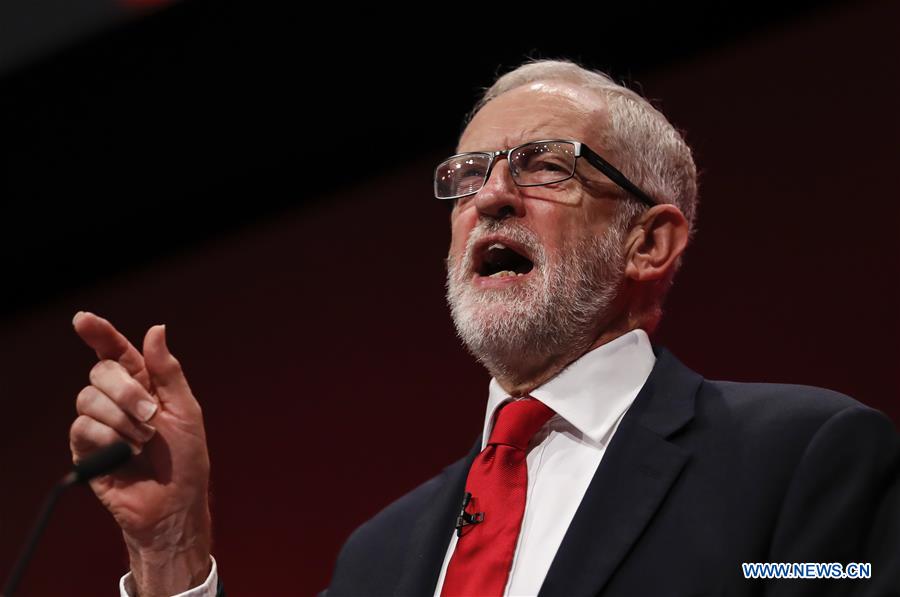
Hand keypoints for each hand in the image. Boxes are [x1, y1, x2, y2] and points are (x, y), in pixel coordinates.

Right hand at [69, 312, 211, 595]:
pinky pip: (84, 428)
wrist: (175, 504)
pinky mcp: (86, 449)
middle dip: (125, 389)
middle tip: (151, 414)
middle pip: (100, 371)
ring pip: (88, 398)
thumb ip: (167, 370)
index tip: (83, 320)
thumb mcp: (186, 409)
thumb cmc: (186, 460)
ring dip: (122, 418)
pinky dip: (109, 438)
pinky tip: (126, 454)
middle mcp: (118, 400)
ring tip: (144, 441)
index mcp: (144, 385)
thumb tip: (156, 329)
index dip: (99, 333)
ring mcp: (100, 424)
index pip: (116, 351)